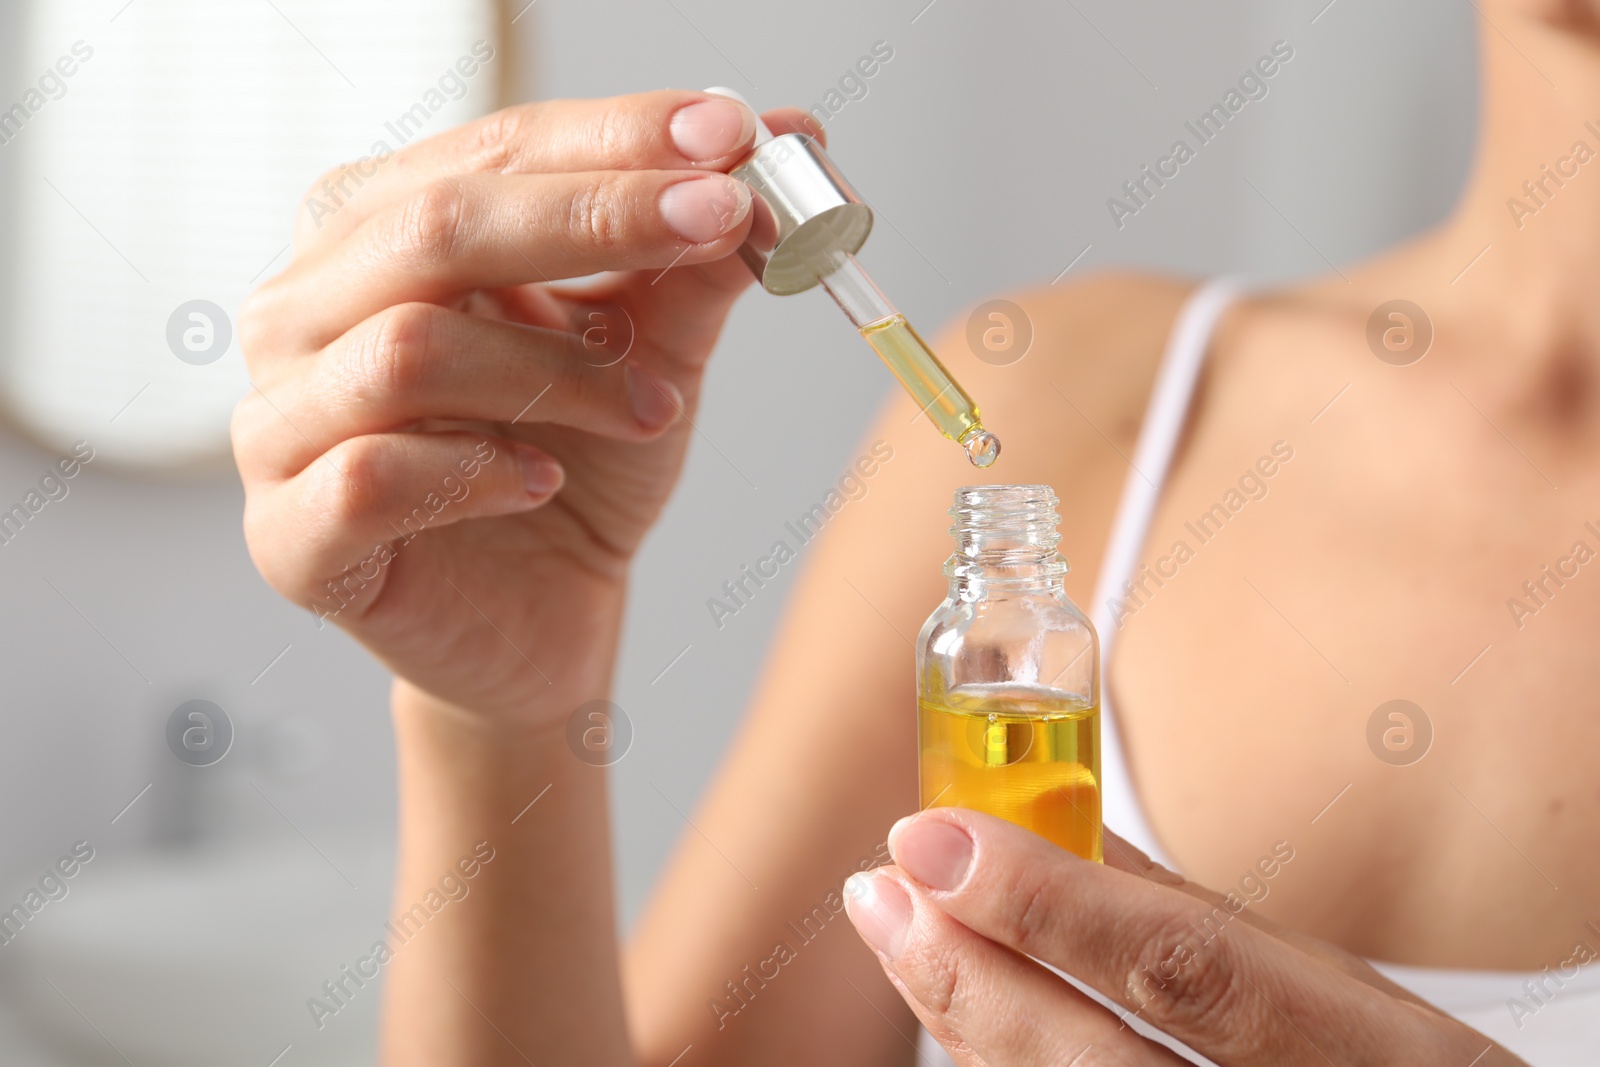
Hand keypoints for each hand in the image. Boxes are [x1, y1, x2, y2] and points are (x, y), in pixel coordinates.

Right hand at [233, 91, 813, 721]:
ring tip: (653, 408)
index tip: (732, 136)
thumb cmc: (575, 471)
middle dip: (594, 217)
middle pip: (433, 228)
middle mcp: (305, 310)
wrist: (539, 619)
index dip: (613, 137)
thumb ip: (691, 263)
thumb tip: (781, 149)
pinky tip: (543, 483)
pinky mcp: (289, 536)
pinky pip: (370, 477)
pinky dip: (477, 474)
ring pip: (406, 350)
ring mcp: (279, 423)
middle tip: (721, 224)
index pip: (489, 152)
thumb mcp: (648, 355)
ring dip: (557, 372)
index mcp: (373, 234)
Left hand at [843, 810, 1524, 1065]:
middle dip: (972, 975)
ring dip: (969, 1025)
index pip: (1187, 967)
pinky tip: (964, 1019)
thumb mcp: (1346, 999)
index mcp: (1381, 1054)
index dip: (1046, 905)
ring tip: (901, 936)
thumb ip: (1198, 921)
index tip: (936, 835)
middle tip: (884, 892)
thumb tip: (1057, 831)